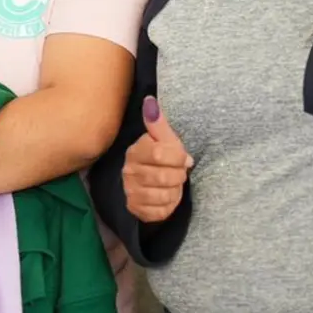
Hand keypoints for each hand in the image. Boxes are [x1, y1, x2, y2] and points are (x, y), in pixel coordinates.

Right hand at [122, 96, 193, 223]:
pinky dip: (170, 205)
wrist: (147, 183)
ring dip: (175, 191)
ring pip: (165, 195)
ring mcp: (131, 192)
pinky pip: (162, 211)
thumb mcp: (162, 139)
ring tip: (173, 184)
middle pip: (165, 177)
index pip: (161, 154)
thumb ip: (157, 122)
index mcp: (135, 151)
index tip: (183, 158)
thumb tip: (150, 100)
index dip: (178, 157)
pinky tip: (167, 197)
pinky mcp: (136, 210)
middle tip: (178, 172)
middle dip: (178, 175)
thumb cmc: (159, 158)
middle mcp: (129, 172)